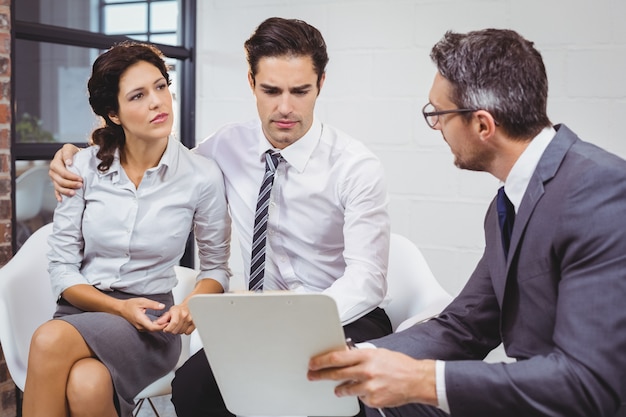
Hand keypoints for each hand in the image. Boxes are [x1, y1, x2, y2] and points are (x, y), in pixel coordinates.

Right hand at [49, 144, 82, 200]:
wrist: (72, 155)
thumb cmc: (71, 152)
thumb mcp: (69, 148)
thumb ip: (68, 153)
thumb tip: (68, 162)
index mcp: (55, 162)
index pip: (62, 172)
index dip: (71, 176)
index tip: (80, 179)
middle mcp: (53, 171)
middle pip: (60, 180)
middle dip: (70, 184)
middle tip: (80, 185)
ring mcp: (54, 178)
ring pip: (58, 186)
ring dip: (66, 191)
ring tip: (74, 193)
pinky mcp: (56, 182)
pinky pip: (55, 190)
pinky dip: (58, 195)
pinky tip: (61, 200)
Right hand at [119, 297, 166, 331]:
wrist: (122, 308)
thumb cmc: (131, 304)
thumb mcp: (142, 301)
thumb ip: (153, 304)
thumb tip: (162, 306)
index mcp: (140, 320)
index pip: (152, 327)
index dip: (161, 326)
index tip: (168, 322)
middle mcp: (140, 326)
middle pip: (154, 329)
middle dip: (162, 325)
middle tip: (169, 319)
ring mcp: (140, 327)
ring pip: (152, 329)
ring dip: (160, 326)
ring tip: (166, 318)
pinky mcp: (141, 327)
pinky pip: (150, 328)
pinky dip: (156, 325)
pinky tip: (161, 320)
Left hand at [156, 303, 195, 334]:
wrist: (189, 306)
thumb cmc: (179, 309)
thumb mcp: (170, 311)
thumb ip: (163, 318)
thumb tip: (158, 323)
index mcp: (177, 311)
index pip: (173, 324)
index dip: (168, 329)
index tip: (165, 329)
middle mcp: (185, 315)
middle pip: (176, 330)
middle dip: (172, 330)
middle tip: (172, 326)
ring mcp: (191, 319)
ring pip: (181, 332)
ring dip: (178, 331)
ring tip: (178, 325)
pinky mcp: (195, 323)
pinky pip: (187, 332)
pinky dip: (185, 331)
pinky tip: (183, 326)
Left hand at [307, 348, 437, 408]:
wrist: (416, 380)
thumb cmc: (399, 365)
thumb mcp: (378, 353)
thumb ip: (360, 355)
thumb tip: (345, 355)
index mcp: (366, 356)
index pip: (337, 358)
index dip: (321, 361)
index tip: (313, 363)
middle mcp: (366, 371)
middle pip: (336, 374)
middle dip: (321, 375)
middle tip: (313, 376)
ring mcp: (369, 387)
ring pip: (345, 389)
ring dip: (339, 389)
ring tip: (339, 388)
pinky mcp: (373, 400)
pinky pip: (359, 398)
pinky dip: (361, 395)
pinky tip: (368, 390)